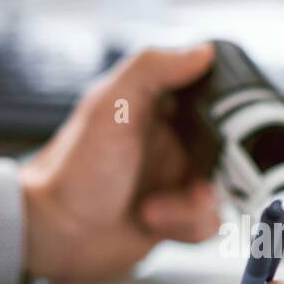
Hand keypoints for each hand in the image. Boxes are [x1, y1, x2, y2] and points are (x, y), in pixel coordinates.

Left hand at [19, 43, 220, 282]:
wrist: (54, 232)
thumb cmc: (73, 167)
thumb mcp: (110, 106)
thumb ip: (153, 69)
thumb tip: (204, 51)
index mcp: (157, 105)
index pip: (212, 93)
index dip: (229, 110)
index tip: (226, 129)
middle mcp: (170, 140)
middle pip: (228, 147)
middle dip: (218, 171)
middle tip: (195, 182)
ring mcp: (174, 179)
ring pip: (221, 188)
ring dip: (193, 204)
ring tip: (156, 207)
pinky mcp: (175, 215)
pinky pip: (207, 221)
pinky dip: (185, 225)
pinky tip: (152, 221)